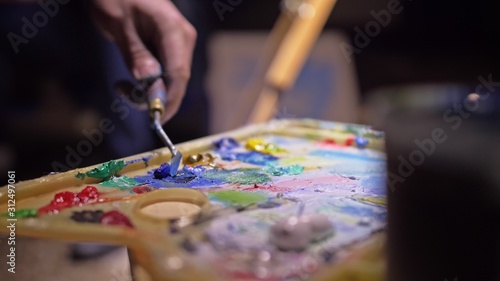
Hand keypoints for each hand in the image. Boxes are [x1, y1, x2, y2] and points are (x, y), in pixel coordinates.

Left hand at [90, 0, 195, 122]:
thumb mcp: (119, 26)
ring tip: (121, 87)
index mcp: (174, 31)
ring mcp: (178, 43)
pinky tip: (130, 80)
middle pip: (177, 80)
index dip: (170, 99)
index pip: (179, 74)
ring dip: (149, 90)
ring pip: (171, 79)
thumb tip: (152, 86)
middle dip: (156, 97)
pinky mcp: (169, 48)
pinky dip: (149, 82)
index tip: (156, 119)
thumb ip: (136, 55)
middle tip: (125, 97)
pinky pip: (165, 72)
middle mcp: (182, 39)